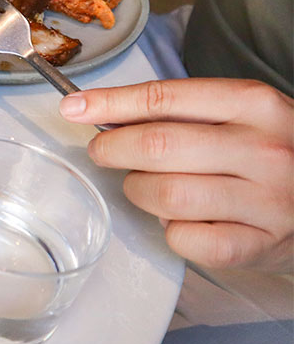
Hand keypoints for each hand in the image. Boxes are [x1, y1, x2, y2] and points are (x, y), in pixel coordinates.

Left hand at [60, 78, 293, 271]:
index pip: (164, 97)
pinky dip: (170, 231)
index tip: (73, 107)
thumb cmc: (270, 151)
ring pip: (164, 195)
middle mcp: (264, 149)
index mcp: (255, 104)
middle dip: (112, 150)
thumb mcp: (239, 114)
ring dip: (139, 191)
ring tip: (147, 186)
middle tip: (104, 153)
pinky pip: (185, 240)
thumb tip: (95, 110)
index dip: (109, 103)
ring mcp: (266, 200)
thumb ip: (179, 111)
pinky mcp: (260, 245)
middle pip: (156, 146)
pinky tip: (182, 220)